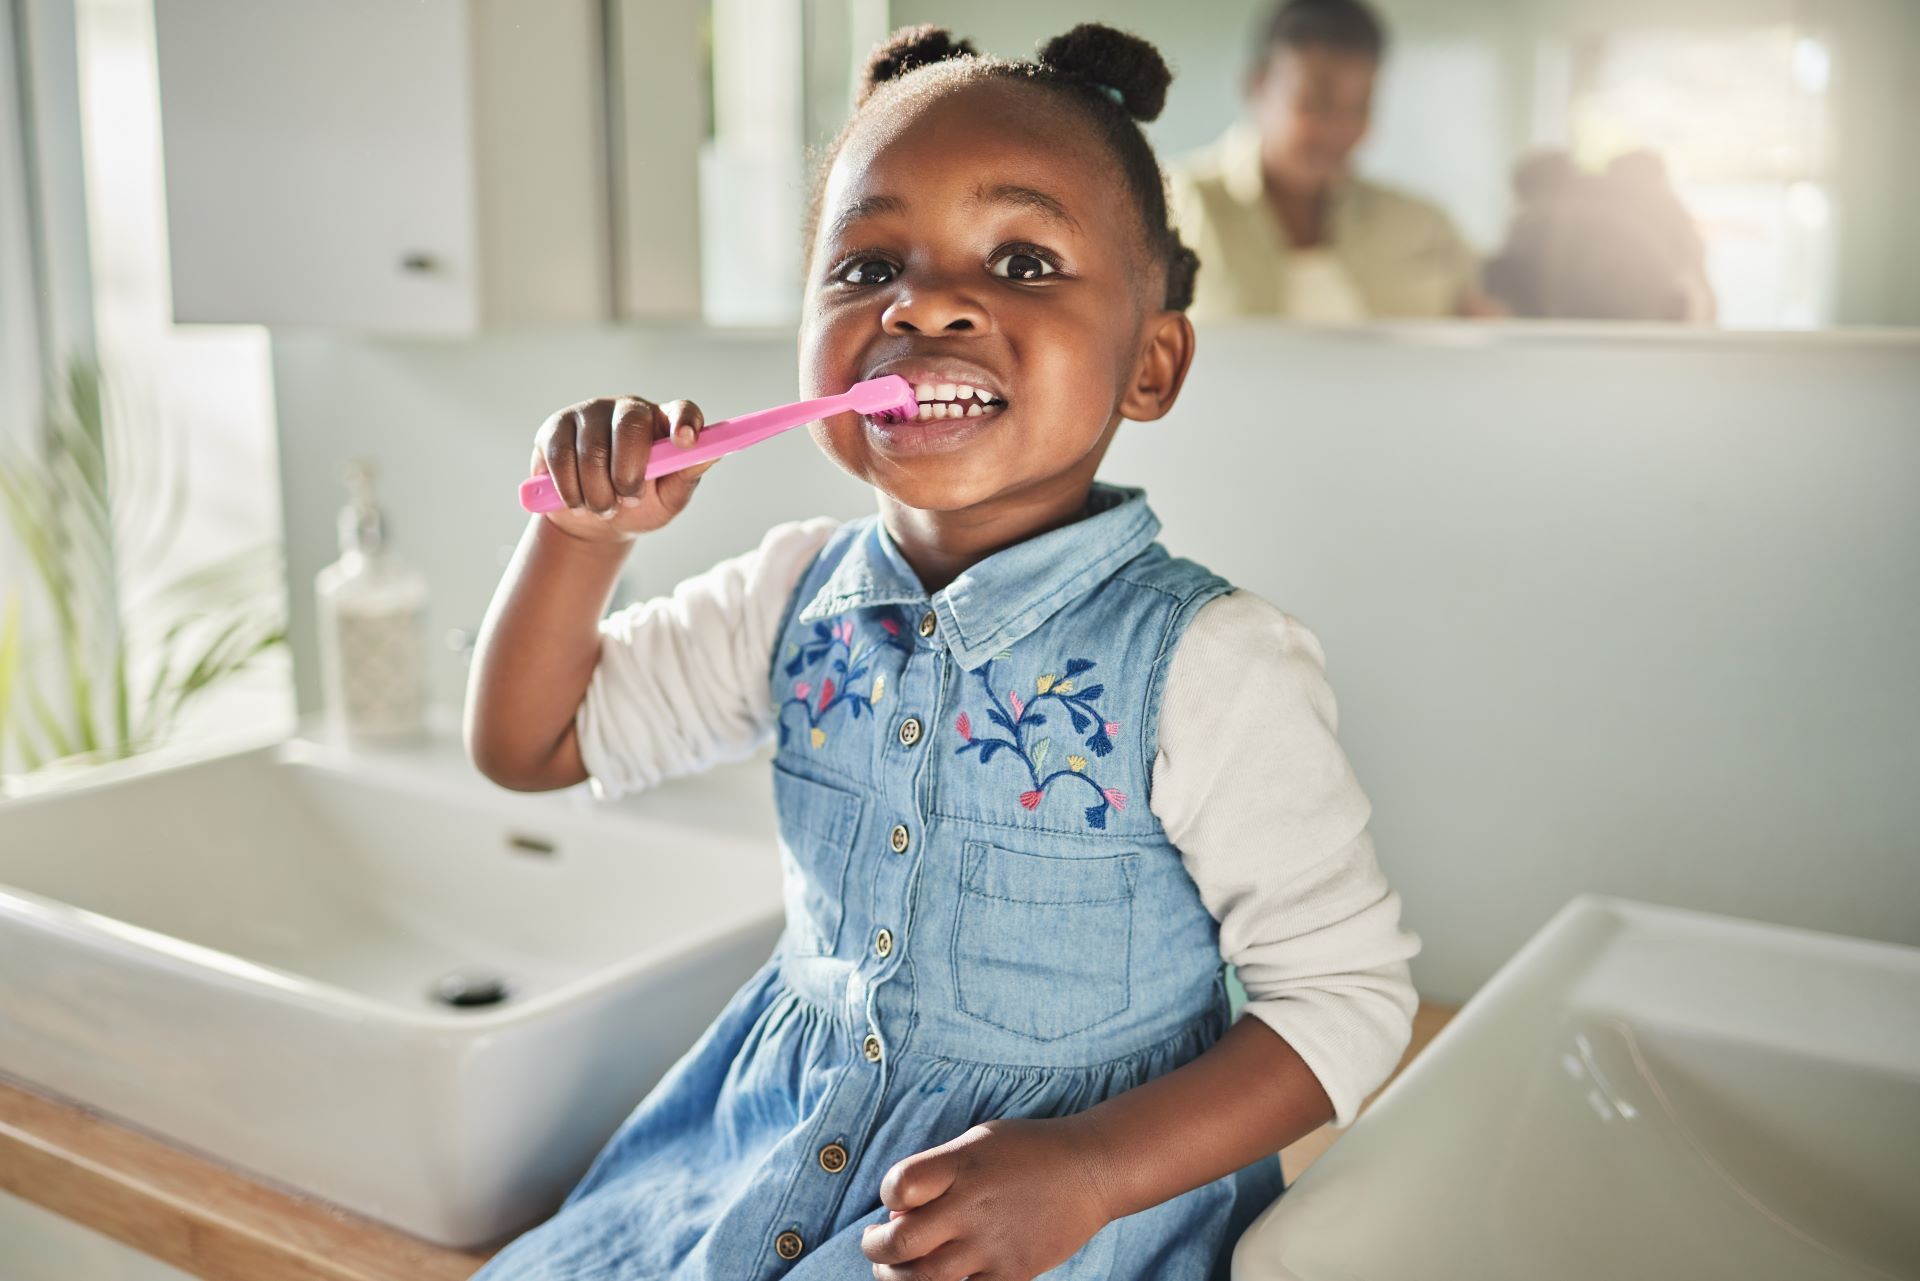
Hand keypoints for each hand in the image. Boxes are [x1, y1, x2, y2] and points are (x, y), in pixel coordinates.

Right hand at [530, 395, 716, 542]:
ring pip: (592, 448)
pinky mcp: (555, 427)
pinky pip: (561, 456)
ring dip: (598, 491)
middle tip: (628, 501)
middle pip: (630, 425)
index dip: (685, 421)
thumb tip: (711, 454)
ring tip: (603, 508)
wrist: (592, 521)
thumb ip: (686, 476)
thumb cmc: (638, 506)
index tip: (686, 441)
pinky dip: (570, 489)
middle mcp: (628, 409)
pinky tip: (577, 502)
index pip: (681, 409)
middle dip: (628, 473)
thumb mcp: (668, 498)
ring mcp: (590, 413)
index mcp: (663, 422)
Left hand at [860, 1117, 1111, 1280]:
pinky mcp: (1012, 1273)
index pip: (897, 1185)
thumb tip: (897, 1213)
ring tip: (895, 1269)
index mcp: (960, 1165)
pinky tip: (941, 1277)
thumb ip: (937, 1171)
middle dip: (876, 1248)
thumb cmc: (1028, 1151)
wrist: (1090, 1171)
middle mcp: (971, 1206)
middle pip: (900, 1242)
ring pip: (924, 1279)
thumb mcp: (978, 1141)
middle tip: (876, 1243)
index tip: (896, 1198)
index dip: (887, 1193)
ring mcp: (992, 1244)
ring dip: (897, 1277)